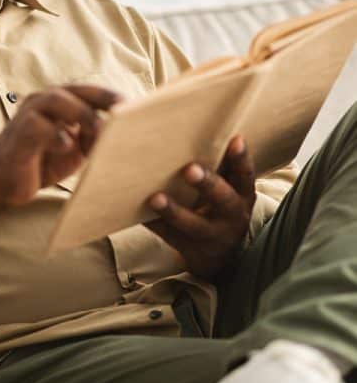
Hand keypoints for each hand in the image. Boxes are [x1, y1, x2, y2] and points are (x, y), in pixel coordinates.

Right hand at [0, 85, 121, 255]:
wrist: (0, 184)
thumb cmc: (39, 163)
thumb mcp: (74, 149)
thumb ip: (93, 137)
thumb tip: (126, 133)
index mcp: (58, 102)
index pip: (90, 92)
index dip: (114, 97)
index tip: (140, 108)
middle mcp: (42, 102)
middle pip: (78, 91)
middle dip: (104, 101)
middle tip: (127, 114)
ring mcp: (28, 115)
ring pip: (58, 101)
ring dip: (83, 115)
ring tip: (101, 132)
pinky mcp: (18, 134)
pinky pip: (39, 128)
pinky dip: (57, 136)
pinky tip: (68, 148)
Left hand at [146, 135, 256, 279]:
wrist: (219, 256)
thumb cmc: (217, 207)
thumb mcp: (227, 189)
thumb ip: (217, 166)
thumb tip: (189, 126)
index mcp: (242, 195)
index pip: (245, 175)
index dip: (241, 158)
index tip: (234, 138)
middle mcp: (232, 216)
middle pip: (223, 200)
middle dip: (207, 184)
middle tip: (189, 168)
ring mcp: (212, 236)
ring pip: (193, 225)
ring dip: (174, 211)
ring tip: (155, 197)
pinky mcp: (191, 250)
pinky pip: (169, 237)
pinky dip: (154, 224)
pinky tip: (138, 212)